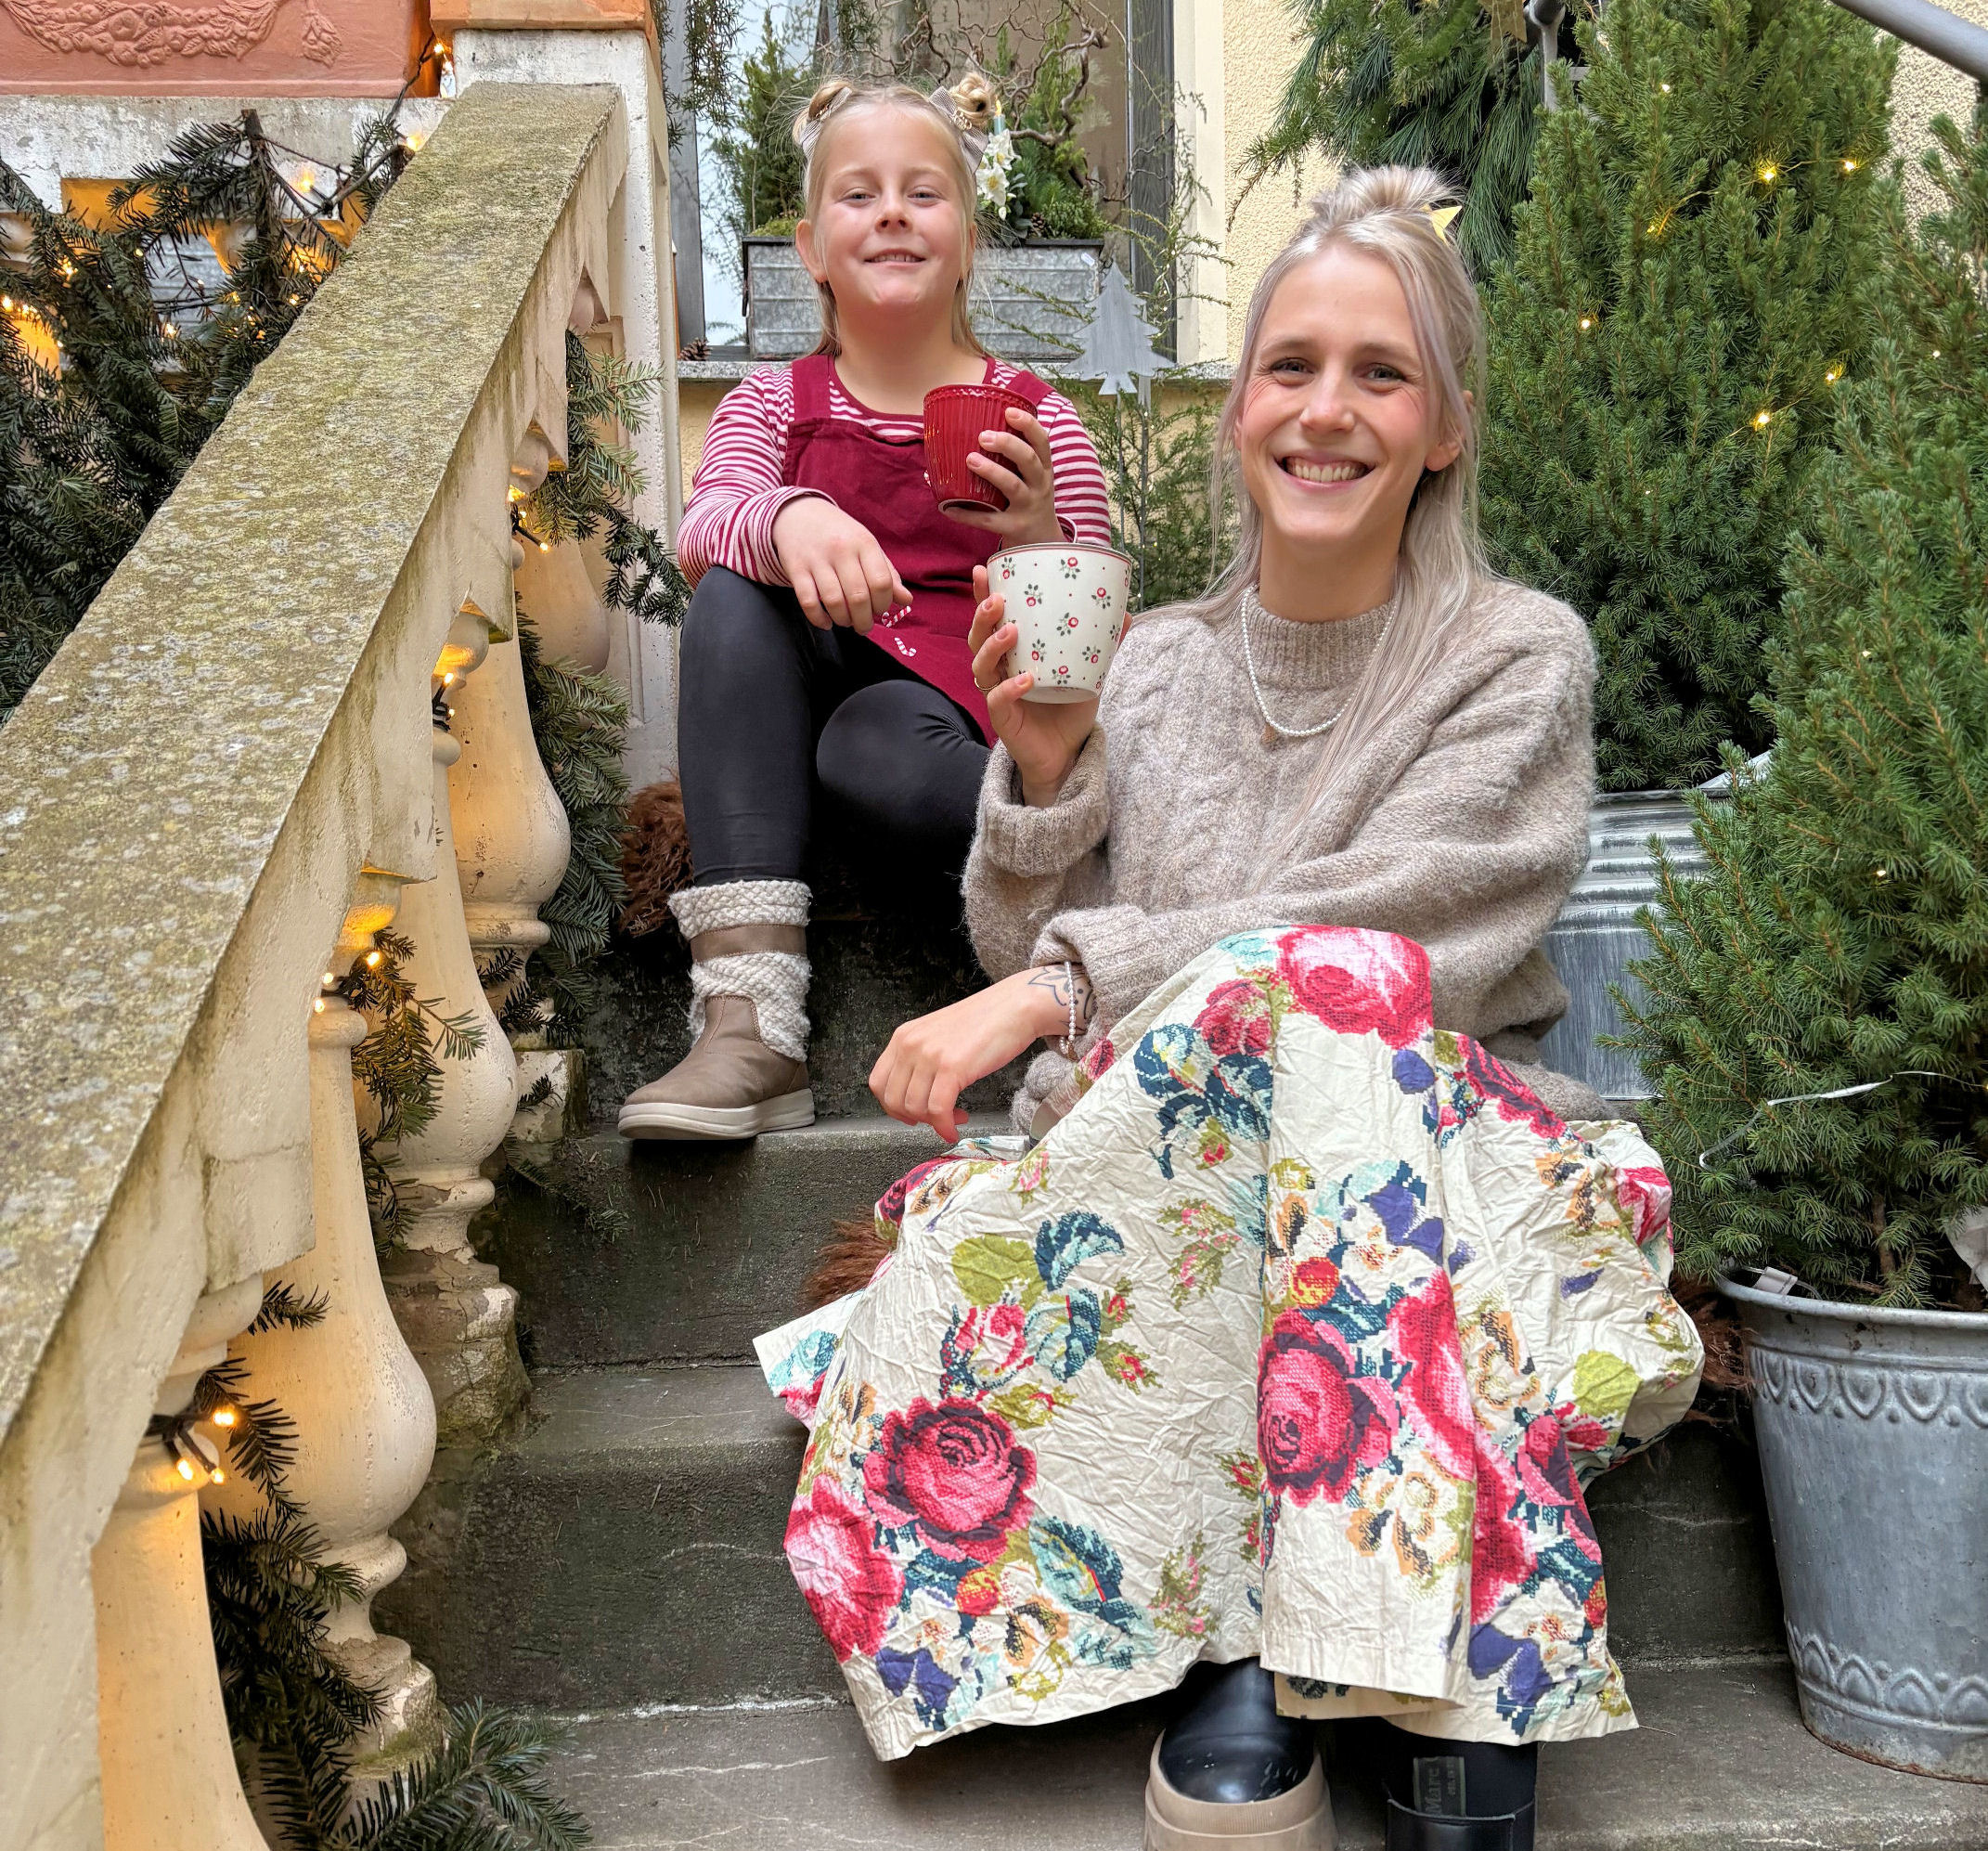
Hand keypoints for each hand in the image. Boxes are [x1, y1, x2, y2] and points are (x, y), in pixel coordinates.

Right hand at [772, 496, 912, 632]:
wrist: (799, 514)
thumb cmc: (840, 535)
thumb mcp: (866, 546)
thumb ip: (887, 573)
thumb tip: (906, 600)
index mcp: (863, 542)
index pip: (881, 582)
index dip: (884, 604)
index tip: (880, 610)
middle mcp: (841, 549)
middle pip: (859, 597)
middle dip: (864, 620)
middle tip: (864, 626)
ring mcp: (816, 559)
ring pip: (834, 602)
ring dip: (843, 620)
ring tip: (847, 622)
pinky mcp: (796, 569)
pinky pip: (808, 602)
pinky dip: (819, 619)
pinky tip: (827, 622)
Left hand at [870, 966, 1091, 1141]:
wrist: (1014, 1007)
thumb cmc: (985, 1021)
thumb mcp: (939, 1036)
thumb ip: (921, 1059)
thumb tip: (916, 1094)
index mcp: (904, 1036)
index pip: (878, 1082)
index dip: (892, 1107)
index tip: (910, 1115)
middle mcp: (911, 1044)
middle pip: (892, 1100)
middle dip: (914, 1118)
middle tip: (936, 1119)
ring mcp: (929, 1055)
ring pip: (914, 1108)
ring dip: (934, 1123)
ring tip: (955, 1117)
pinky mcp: (951, 1067)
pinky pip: (938, 1110)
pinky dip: (945, 1127)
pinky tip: (955, 1128)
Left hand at [943, 407, 1062, 545]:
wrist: (1042, 543)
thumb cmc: (1029, 502)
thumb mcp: (1032, 480)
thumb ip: (1012, 460)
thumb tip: (966, 438)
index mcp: (1043, 470)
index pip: (1042, 442)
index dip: (1028, 425)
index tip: (1009, 411)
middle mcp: (1039, 486)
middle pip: (1029, 460)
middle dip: (1007, 444)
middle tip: (983, 437)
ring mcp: (1028, 508)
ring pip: (1012, 486)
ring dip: (991, 471)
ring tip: (970, 459)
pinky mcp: (1013, 528)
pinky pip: (988, 520)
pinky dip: (967, 514)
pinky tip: (948, 508)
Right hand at [968, 565, 1097, 804]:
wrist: (1067, 754)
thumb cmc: (1069, 708)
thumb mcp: (1090, 672)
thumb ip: (1102, 645)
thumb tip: (1125, 613)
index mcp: (1013, 652)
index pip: (992, 619)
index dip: (983, 595)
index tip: (982, 569)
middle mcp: (1000, 670)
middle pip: (977, 638)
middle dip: (982, 616)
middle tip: (998, 600)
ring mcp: (998, 694)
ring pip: (981, 666)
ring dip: (993, 646)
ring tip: (1011, 632)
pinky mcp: (1003, 719)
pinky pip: (998, 700)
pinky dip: (1010, 689)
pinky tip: (1026, 679)